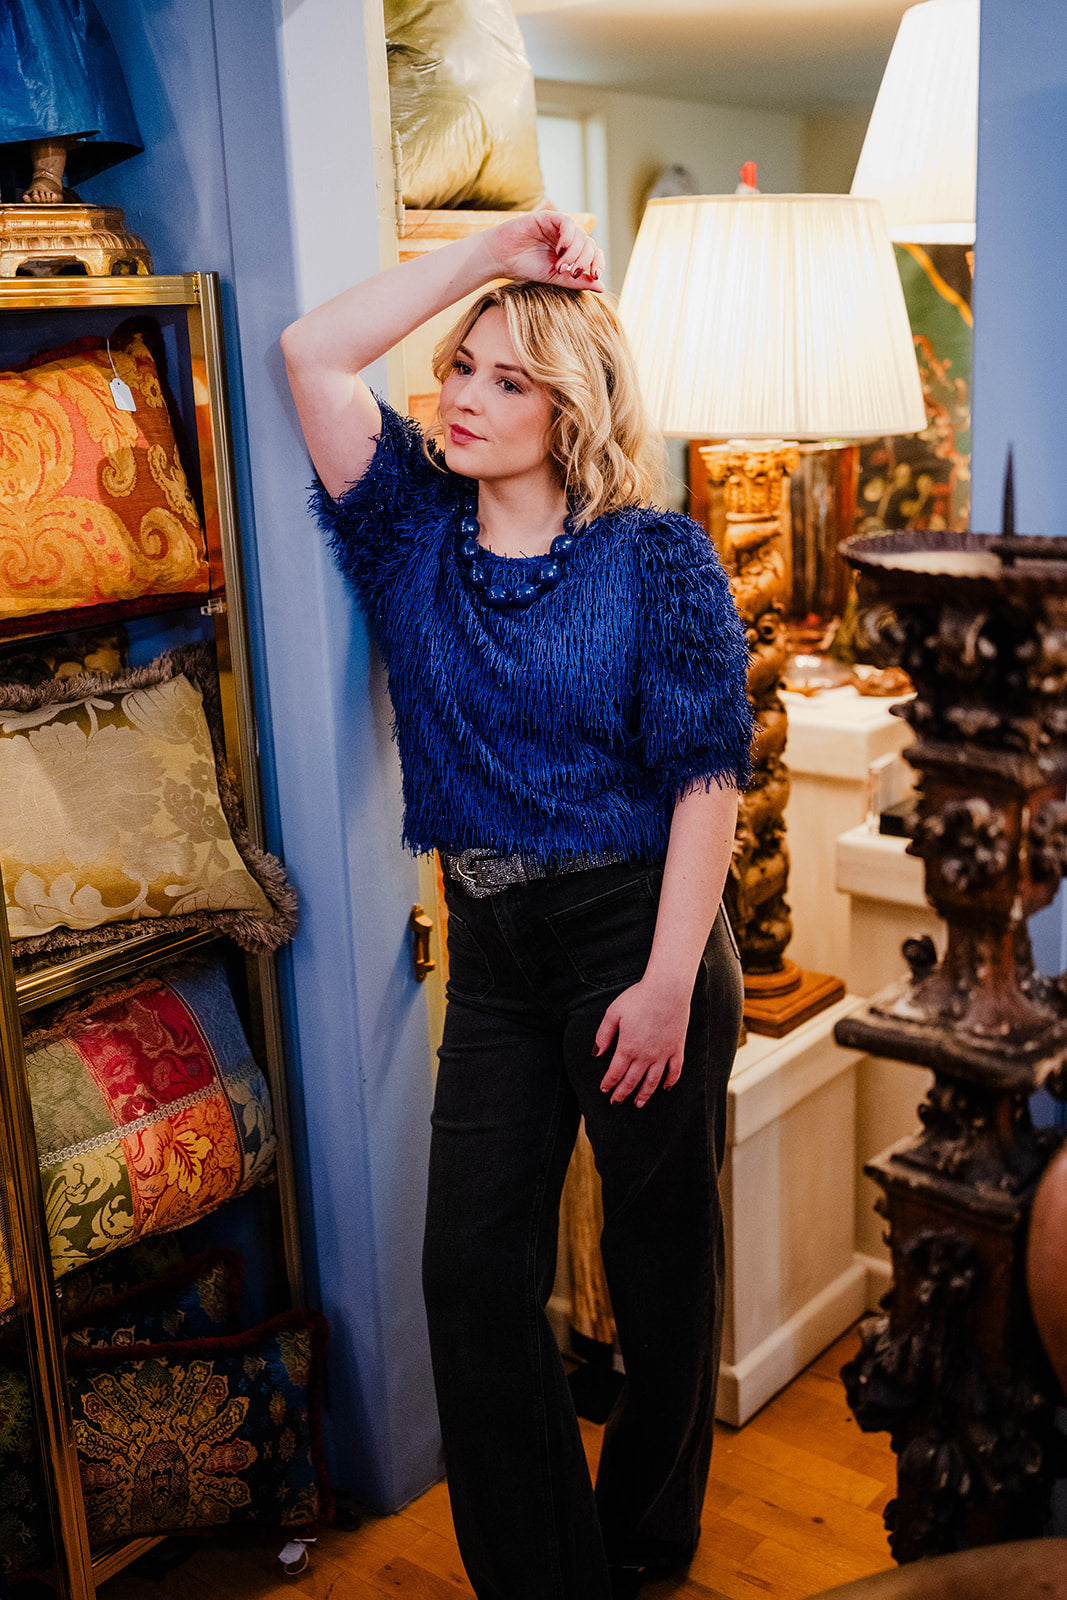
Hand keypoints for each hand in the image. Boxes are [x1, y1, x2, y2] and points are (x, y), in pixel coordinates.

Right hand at [483, 211, 603, 291]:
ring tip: (559, 266)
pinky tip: (560, 249)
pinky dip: (568, 237)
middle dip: (584, 261)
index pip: (594, 253)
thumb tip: (602, 287)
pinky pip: (567, 223)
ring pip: (580, 235)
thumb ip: (577, 281)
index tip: (595, 275)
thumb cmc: (525, 268)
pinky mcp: (548, 218)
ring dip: (574, 253)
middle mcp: (567, 238)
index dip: (598, 262)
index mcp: (571, 252)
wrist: (501, 258)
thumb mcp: (555, 278)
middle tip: (571, 273)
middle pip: (589, 244)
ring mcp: (558, 227)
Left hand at [593, 976, 690, 1107]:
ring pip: (653, 1081)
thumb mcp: (613, 1013)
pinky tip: (665, 1088)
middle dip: (622, 1093)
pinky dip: (670, 1082)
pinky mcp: (677, 1048)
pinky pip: (675, 1071)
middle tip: (616, 1102)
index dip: (609, 1083)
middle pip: (632, 1080)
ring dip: (644, 1094)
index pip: (615, 1072)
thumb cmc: (639, 997)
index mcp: (628, 1047)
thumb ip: (603, 1035)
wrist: (667, 989)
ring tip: (638, 1104)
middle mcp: (645, 1055)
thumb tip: (596, 1053)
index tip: (604, 1090)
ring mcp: (663, 1054)